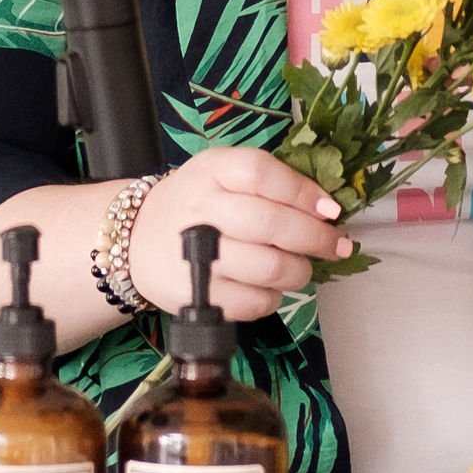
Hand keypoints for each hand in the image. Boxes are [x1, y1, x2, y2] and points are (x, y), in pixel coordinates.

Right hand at [131, 148, 353, 322]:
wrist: (135, 240)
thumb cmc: (195, 204)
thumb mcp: (221, 174)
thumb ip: (269, 183)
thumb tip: (327, 208)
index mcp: (211, 170)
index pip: (261, 174)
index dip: (303, 192)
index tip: (331, 210)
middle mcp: (200, 209)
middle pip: (270, 224)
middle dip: (316, 238)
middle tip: (338, 246)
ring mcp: (196, 256)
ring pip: (268, 267)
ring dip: (299, 271)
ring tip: (301, 268)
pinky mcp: (197, 297)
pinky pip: (254, 302)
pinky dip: (273, 297)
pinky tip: (269, 287)